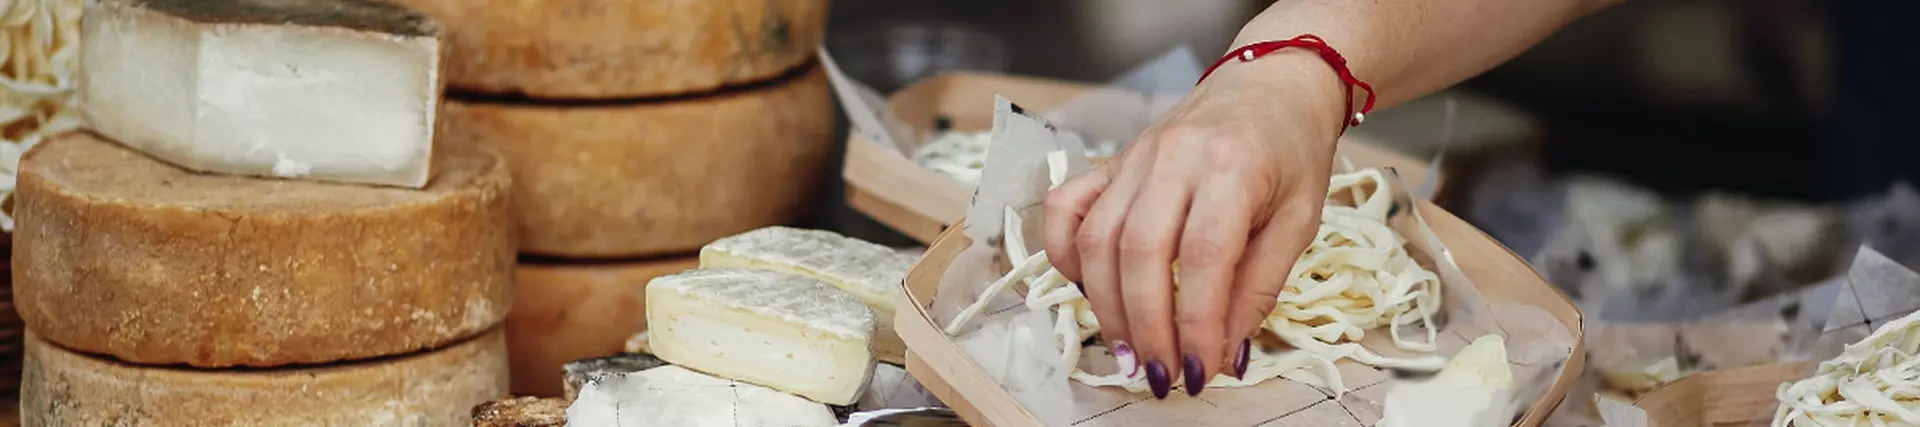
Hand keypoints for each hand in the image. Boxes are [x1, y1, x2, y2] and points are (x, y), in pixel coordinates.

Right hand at [1042, 52, 1348, 398]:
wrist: (1269, 84)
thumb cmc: (1290, 152)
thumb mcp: (1299, 220)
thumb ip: (1259, 287)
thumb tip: (1223, 354)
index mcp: (1232, 167)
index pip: (1204, 257)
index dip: (1196, 324)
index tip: (1200, 370)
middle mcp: (1173, 158)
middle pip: (1139, 252)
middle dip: (1147, 327)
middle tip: (1162, 375)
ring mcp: (1133, 158)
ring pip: (1096, 240)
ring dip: (1107, 307)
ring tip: (1131, 351)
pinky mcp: (1109, 163)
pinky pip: (1066, 210)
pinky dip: (1065, 256)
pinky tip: (1091, 291)